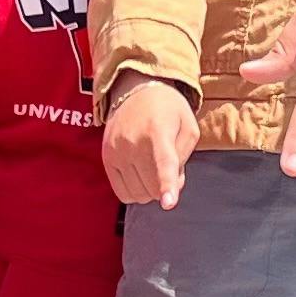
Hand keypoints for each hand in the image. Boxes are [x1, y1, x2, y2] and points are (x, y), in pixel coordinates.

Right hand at [103, 74, 199, 208]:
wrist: (135, 92)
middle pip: (153, 187)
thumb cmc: (168, 111)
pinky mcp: (106, 158)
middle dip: (165, 184)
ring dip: (151, 189)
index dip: (167, 184)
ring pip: (139, 194)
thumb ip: (185, 156)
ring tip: (153, 166)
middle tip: (169, 165)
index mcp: (158, 131)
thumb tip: (172, 185)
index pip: (164, 163)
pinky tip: (140, 174)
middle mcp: (133, 141)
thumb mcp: (188, 126)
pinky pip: (123, 194)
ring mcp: (116, 151)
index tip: (168, 204)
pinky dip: (136, 191)